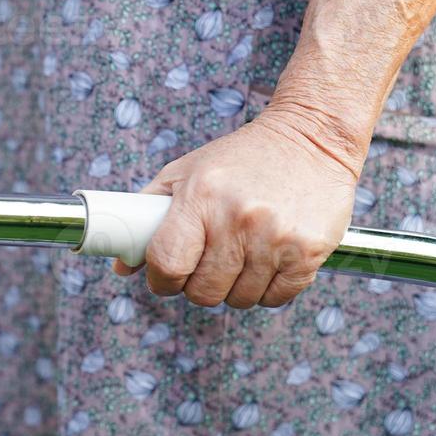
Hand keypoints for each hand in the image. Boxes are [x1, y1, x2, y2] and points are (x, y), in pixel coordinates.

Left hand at [119, 106, 362, 308]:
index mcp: (200, 197)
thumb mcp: (185, 172)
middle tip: (206, 266)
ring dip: (234, 288)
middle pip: (203, 291)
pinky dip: (267, 290)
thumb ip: (147, 216)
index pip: (167, 263)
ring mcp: (276, 236)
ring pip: (240, 299)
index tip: (166, 278)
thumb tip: (123, 267)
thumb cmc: (240, 158)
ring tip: (240, 257)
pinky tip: (267, 262)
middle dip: (198, 286)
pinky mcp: (309, 250)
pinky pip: (276, 298)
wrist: (313, 136)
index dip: (161, 280)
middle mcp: (238, 218)